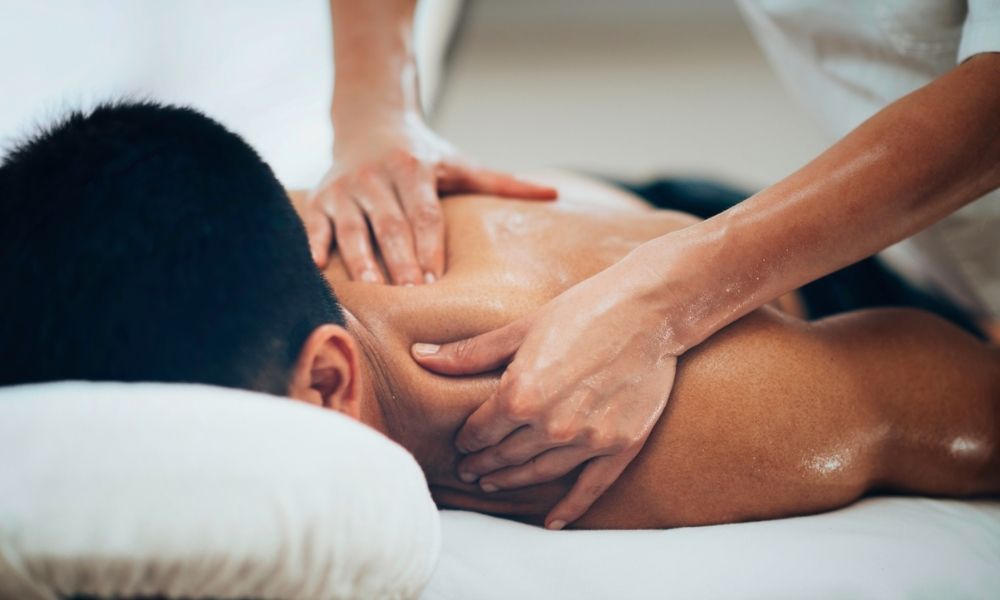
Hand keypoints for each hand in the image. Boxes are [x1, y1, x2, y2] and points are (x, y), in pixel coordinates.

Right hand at [303, 112, 556, 281]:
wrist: (369, 120)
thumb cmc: (423, 154)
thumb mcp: (460, 163)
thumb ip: (502, 182)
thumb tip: (553, 193)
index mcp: (413, 169)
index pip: (424, 213)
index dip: (429, 245)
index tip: (434, 279)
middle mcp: (376, 177)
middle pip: (390, 225)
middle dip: (399, 260)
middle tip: (408, 295)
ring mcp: (345, 188)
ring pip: (353, 228)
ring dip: (360, 260)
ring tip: (371, 291)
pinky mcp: (321, 198)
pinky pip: (315, 224)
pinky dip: (314, 245)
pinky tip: (318, 268)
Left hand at [411, 248, 679, 528]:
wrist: (649, 310)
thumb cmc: (582, 310)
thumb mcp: (521, 328)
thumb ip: (470, 353)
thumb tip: (421, 355)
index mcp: (521, 394)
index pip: (481, 430)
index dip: (467, 439)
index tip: (462, 444)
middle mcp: (551, 424)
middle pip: (505, 456)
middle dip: (483, 464)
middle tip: (469, 472)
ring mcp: (588, 439)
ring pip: (539, 473)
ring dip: (512, 481)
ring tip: (493, 484)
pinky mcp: (620, 446)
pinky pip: (590, 487)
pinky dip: (569, 508)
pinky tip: (552, 521)